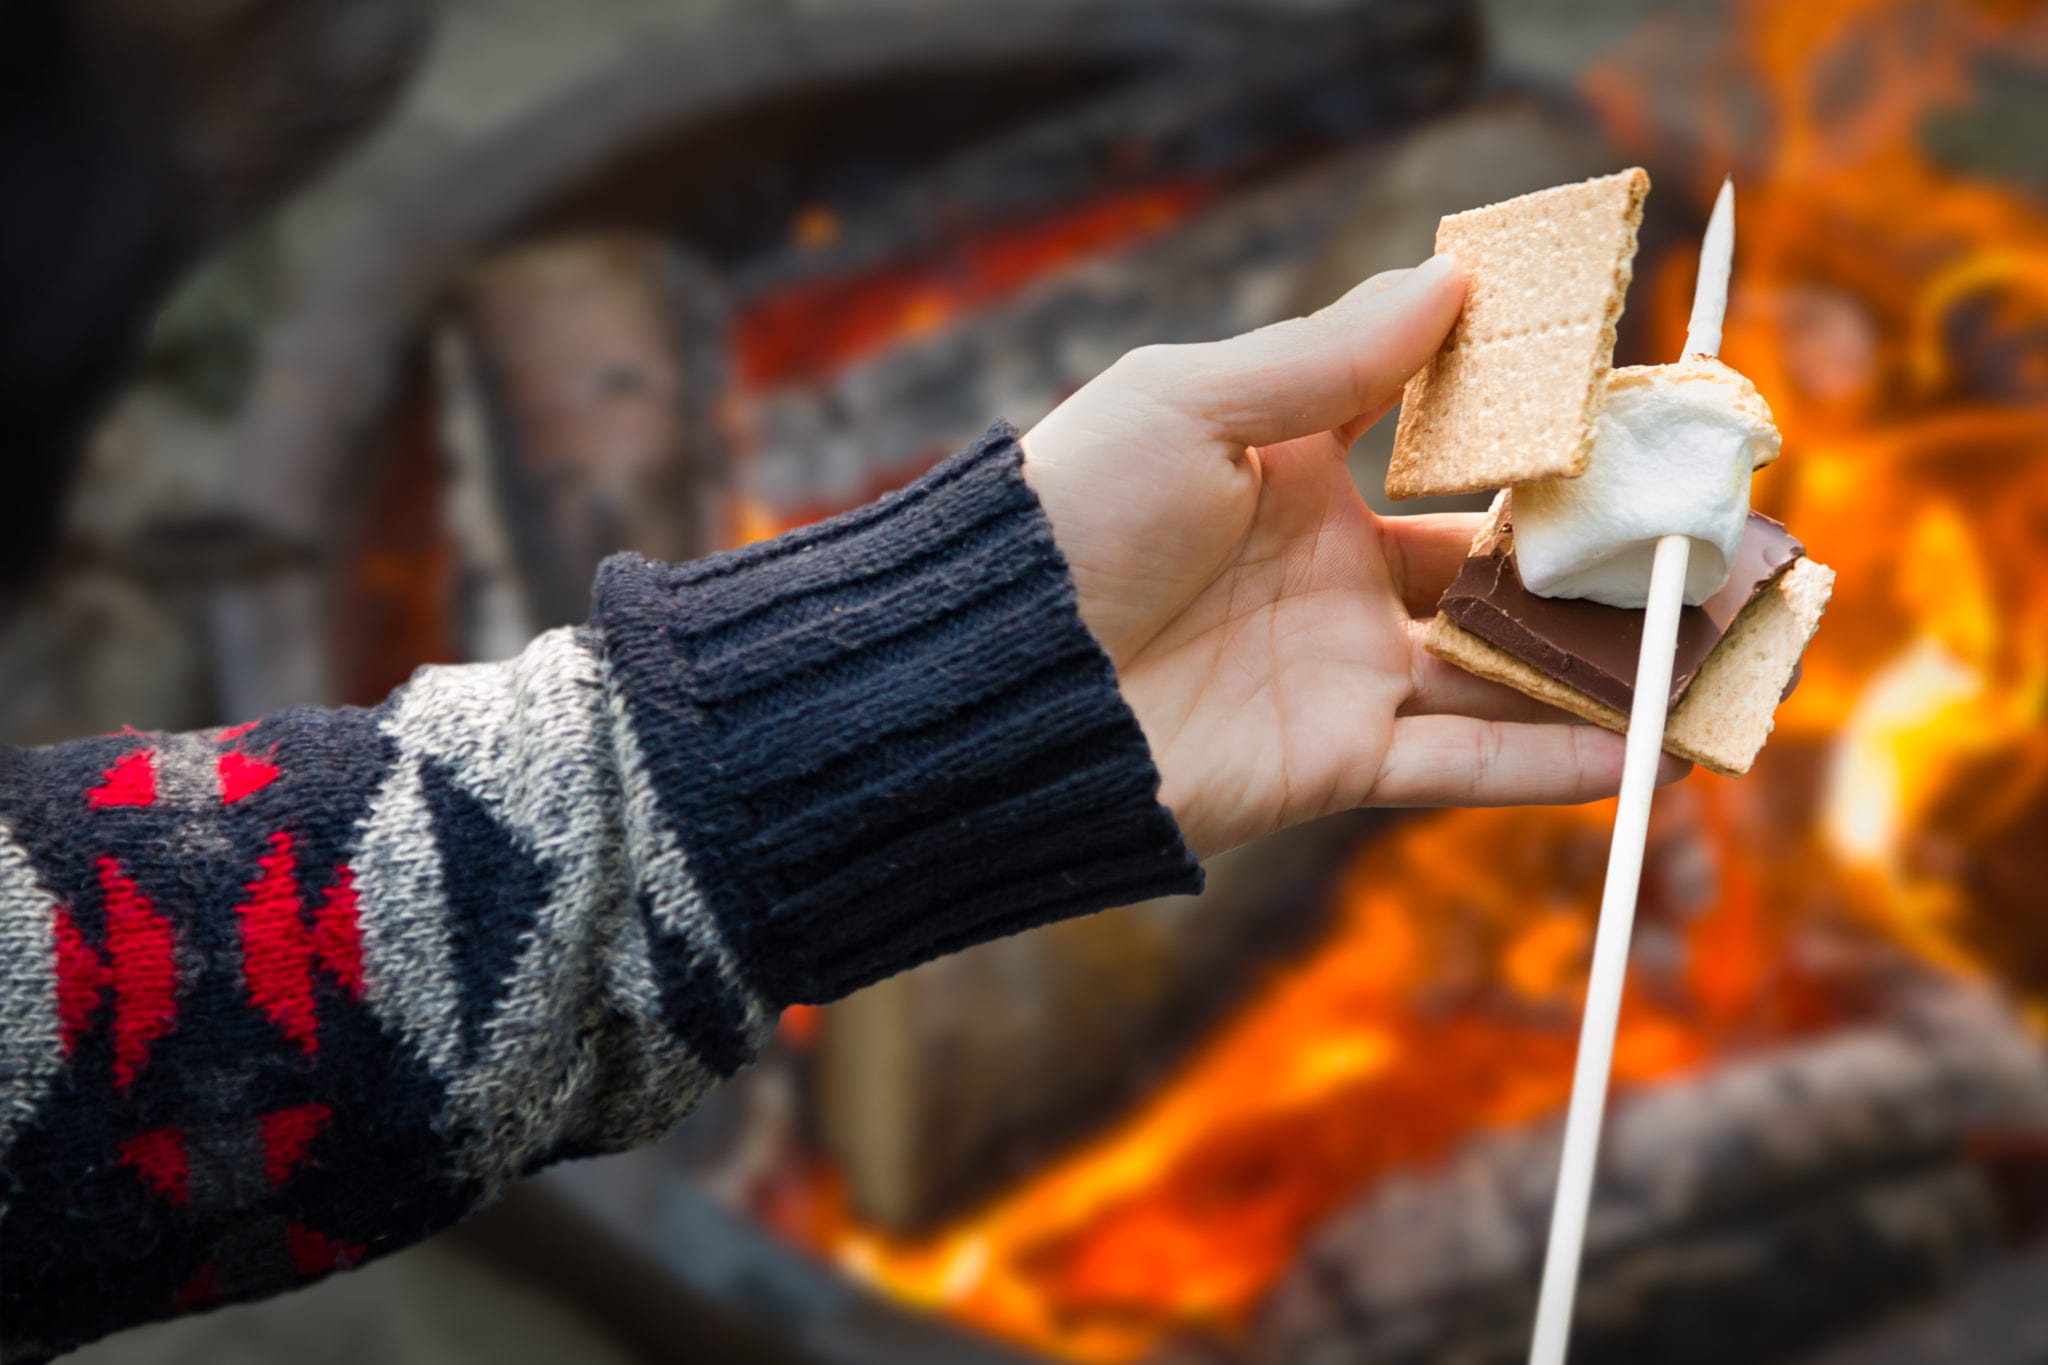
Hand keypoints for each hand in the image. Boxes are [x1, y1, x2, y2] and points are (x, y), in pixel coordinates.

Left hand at [1023, 256, 1688, 858]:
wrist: (992, 674)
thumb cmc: (1074, 517)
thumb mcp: (1192, 404)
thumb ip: (1329, 357)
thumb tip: (1451, 279)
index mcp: (1299, 479)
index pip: (1446, 452)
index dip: (1534, 436)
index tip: (1635, 414)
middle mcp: (1334, 578)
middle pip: (1494, 571)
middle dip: (1596, 563)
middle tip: (1706, 544)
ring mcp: (1338, 673)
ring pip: (1500, 671)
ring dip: (1603, 666)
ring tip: (1713, 652)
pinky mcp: (1331, 764)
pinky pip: (1461, 765)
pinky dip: (1551, 760)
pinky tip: (1644, 748)